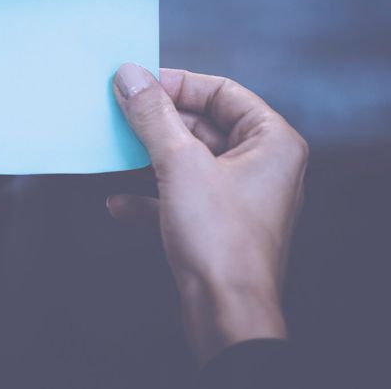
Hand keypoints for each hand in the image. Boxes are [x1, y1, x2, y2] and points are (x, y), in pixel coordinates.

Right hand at [108, 65, 307, 364]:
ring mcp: (241, 199)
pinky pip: (181, 196)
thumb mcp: (179, 163)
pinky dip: (150, 196)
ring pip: (189, 161)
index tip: (139, 83)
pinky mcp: (218, 227)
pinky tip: (120, 203)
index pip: (223, 91)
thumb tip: (131, 76)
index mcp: (273, 143)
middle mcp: (263, 167)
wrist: (226, 313)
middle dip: (158, 122)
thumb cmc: (222, 242)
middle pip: (204, 124)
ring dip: (150, 156)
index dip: (178, 84)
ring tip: (116, 152)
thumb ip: (152, 115)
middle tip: (121, 113)